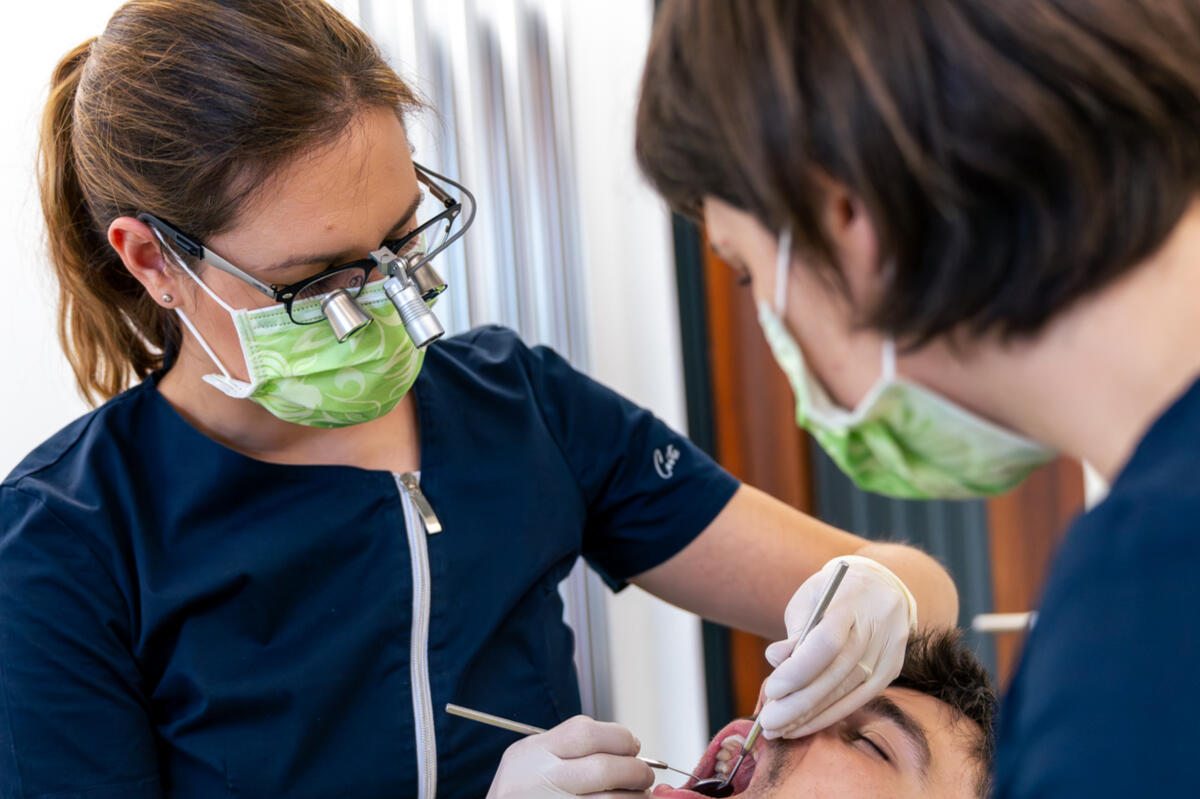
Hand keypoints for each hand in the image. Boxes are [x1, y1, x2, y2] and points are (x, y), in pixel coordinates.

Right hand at [486, 715, 654, 797]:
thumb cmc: (519, 794)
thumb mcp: (529, 759)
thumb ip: (568, 748)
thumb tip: (628, 747)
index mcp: (532, 754)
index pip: (586, 734)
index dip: (620, 738)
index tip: (632, 746)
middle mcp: (539, 781)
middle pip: (604, 768)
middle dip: (636, 771)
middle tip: (645, 775)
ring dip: (635, 798)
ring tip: (640, 795)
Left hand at [758, 555, 916, 738]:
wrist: (879, 586)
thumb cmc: (833, 594)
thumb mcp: (809, 600)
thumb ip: (795, 633)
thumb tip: (775, 661)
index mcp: (851, 602)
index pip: (827, 642)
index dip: (798, 671)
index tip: (771, 690)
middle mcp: (876, 628)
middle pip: (837, 674)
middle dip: (799, 704)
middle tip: (768, 722)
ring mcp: (888, 651)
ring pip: (848, 692)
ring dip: (811, 716)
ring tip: (780, 730)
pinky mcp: (891, 669)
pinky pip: (859, 699)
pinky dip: (830, 715)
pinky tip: (805, 725)